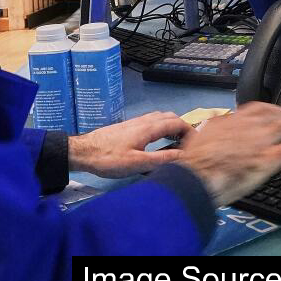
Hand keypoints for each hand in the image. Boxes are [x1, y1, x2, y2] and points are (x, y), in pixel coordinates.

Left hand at [68, 111, 192, 177]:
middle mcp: (144, 121)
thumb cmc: (110, 159)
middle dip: (182, 127)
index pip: (176, 122)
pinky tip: (157, 140)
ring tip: (176, 141)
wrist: (83, 151)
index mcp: (148, 128)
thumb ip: (161, 158)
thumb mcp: (138, 163)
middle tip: (188, 143)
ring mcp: (135, 122)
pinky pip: (151, 121)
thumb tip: (183, 156)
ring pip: (159, 117)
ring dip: (171, 126)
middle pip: (169, 116)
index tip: (197, 143)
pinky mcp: (128, 127)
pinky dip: (161, 127)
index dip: (190, 131)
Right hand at [177, 102, 280, 206]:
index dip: (271, 109)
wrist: (195, 177)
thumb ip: (213, 128)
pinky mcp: (269, 157)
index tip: (278, 112)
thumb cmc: (194, 164)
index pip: (257, 108)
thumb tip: (214, 122)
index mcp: (233, 120)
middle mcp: (250, 125)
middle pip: (278, 115)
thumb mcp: (200, 137)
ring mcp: (261, 140)